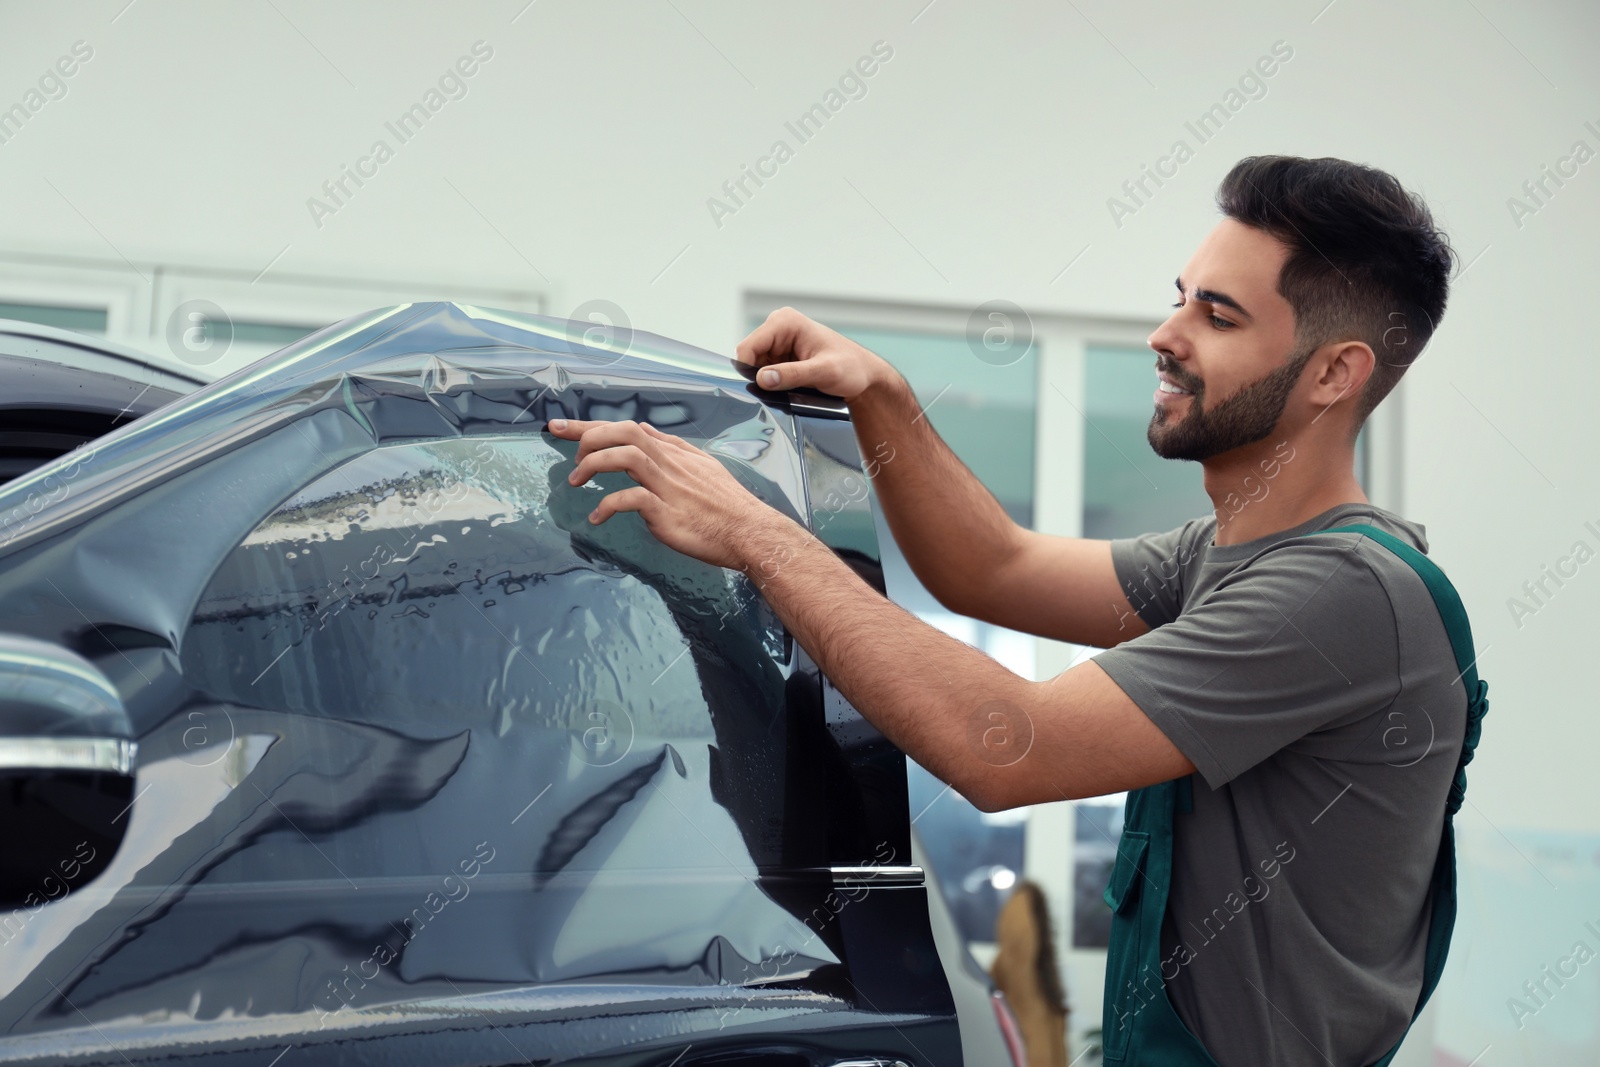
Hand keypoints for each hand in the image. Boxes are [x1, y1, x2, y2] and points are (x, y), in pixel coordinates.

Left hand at [546, 418, 787, 572]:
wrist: (750, 532)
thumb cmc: (728, 507)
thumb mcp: (704, 470)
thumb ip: (676, 455)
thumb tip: (650, 441)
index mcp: (677, 452)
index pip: (631, 428)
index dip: (592, 426)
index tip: (562, 427)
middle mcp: (670, 462)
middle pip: (624, 431)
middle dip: (589, 435)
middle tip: (570, 455)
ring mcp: (668, 485)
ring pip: (625, 456)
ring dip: (593, 464)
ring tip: (576, 482)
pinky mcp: (666, 511)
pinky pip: (630, 499)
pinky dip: (607, 505)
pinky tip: (597, 517)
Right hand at [736, 307, 898, 400]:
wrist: (863, 374)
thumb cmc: (850, 367)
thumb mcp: (824, 372)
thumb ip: (793, 374)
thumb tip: (763, 378)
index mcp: (784, 321)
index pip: (748, 347)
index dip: (749, 370)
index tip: (764, 388)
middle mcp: (778, 327)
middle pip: (749, 358)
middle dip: (760, 377)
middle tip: (785, 388)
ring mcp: (778, 342)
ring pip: (756, 368)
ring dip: (768, 382)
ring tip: (793, 386)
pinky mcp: (781, 356)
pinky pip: (765, 373)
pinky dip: (774, 383)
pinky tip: (792, 386)